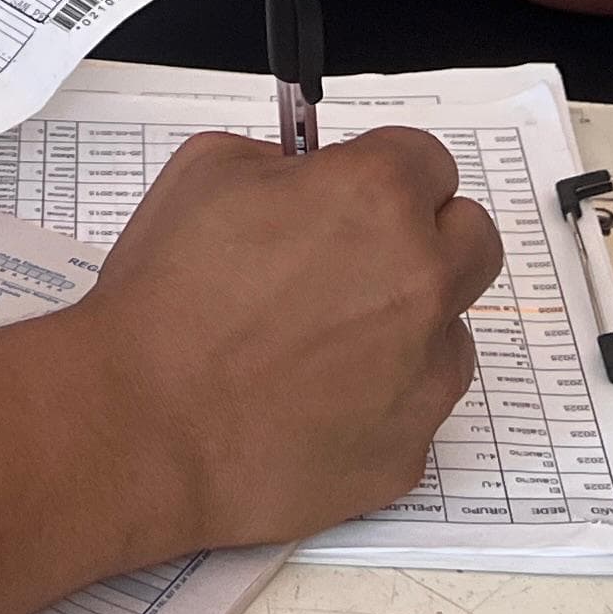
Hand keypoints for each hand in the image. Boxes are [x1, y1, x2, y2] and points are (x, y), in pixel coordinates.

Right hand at [85, 127, 499, 549]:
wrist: (137, 423)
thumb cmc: (162, 299)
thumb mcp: (206, 171)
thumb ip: (281, 160)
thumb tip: (308, 177)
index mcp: (376, 197)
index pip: (431, 162)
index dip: (388, 175)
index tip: (361, 194)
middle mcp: (420, 280)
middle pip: (475, 240)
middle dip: (429, 240)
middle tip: (364, 260)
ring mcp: (423, 374)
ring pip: (451, 334)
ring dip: (406, 330)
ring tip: (320, 348)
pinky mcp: (408, 452)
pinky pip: (414, 413)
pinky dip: (377, 405)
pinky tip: (309, 406)